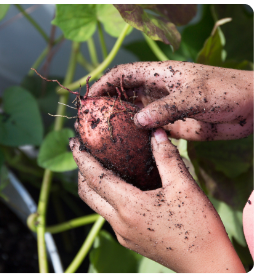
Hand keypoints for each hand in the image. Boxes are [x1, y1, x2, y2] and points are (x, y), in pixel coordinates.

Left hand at [69, 129, 245, 273]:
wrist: (207, 264)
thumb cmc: (198, 226)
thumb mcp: (184, 186)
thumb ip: (166, 156)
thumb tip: (155, 132)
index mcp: (128, 207)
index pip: (94, 177)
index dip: (81, 157)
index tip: (73, 142)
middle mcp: (119, 222)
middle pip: (87, 193)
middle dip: (81, 171)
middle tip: (84, 153)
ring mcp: (122, 234)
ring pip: (97, 205)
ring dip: (93, 186)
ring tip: (100, 167)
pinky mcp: (129, 241)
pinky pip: (110, 216)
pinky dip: (107, 198)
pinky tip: (122, 189)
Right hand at [89, 61, 253, 140]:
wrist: (251, 108)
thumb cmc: (227, 91)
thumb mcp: (195, 96)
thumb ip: (165, 108)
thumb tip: (137, 121)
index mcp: (159, 74)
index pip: (123, 75)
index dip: (103, 84)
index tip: (88, 99)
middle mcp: (157, 90)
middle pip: (124, 95)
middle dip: (106, 105)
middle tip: (89, 122)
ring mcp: (163, 109)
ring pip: (134, 114)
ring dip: (119, 123)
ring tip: (102, 137)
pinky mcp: (171, 125)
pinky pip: (148, 130)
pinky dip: (136, 136)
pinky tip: (126, 147)